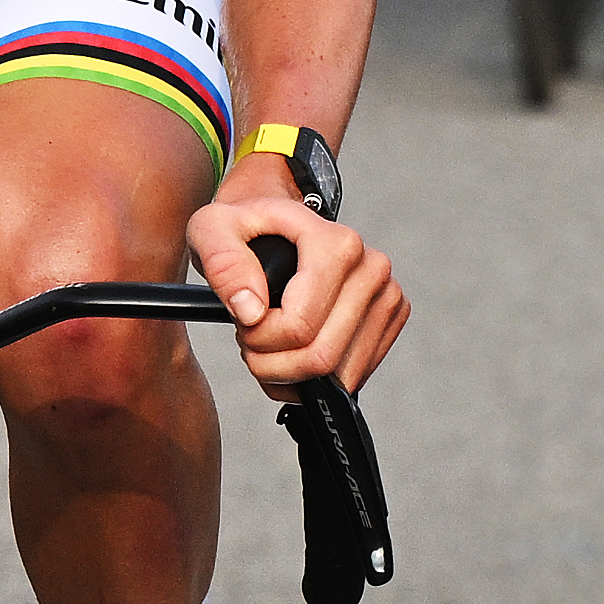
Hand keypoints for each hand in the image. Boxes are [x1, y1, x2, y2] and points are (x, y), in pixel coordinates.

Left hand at [189, 178, 407, 398]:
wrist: (279, 225)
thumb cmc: (247, 228)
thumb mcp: (213, 230)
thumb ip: (223, 265)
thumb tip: (251, 311)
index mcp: (336, 243)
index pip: (299, 326)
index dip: (259, 340)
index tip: (243, 323)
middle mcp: (371, 268)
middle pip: (321, 356)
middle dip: (273, 363)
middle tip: (252, 338)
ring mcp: (386, 294)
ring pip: (338, 374)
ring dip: (293, 373)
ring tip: (271, 340)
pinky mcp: (390, 318)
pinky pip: (354, 375)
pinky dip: (317, 378)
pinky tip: (295, 351)